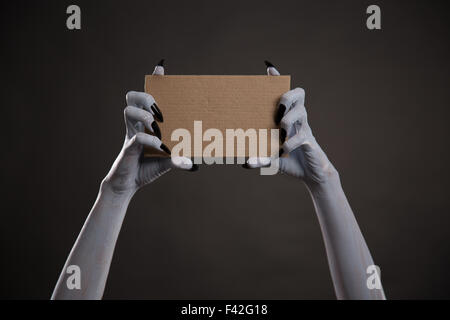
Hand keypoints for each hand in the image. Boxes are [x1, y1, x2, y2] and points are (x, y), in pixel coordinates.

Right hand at [103, 60, 196, 194]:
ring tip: (158, 127)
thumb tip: (194, 163)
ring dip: (145, 115)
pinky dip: (151, 140)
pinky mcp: (128, 148)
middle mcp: (136, 125)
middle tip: (160, 112)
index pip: (146, 97)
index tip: (160, 68)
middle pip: (133, 97)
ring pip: (129, 110)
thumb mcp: (166, 161)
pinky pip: (138, 137)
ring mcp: (131, 134)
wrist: (127, 185)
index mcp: (145, 124)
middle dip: (147, 97)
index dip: (152, 82)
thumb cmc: (145, 168)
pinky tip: (161, 147)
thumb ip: (178, 159)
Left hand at [245, 62, 336, 186]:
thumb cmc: (290, 161)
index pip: (285, 93)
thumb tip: (244, 163)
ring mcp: (305, 129)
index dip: (278, 80)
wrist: (311, 175)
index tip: (269, 69)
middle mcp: (297, 119)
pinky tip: (282, 150)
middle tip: (277, 109)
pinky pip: (301, 137)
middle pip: (298, 94)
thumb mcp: (271, 159)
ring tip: (280, 130)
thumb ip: (259, 159)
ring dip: (288, 119)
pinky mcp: (309, 142)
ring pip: (301, 112)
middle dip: (286, 96)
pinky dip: (290, 143)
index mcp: (287, 117)